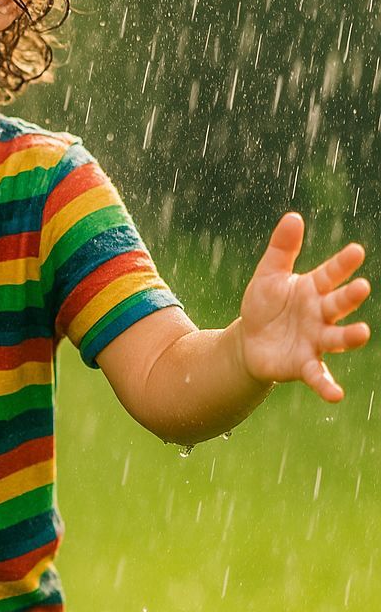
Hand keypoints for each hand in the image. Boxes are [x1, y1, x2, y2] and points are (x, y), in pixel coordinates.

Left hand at [239, 212, 370, 401]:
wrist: (250, 340)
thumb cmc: (265, 304)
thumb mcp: (268, 274)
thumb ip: (282, 249)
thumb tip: (294, 216)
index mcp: (313, 290)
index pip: (330, 274)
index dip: (342, 264)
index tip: (355, 250)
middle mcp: (320, 315)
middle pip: (338, 305)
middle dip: (349, 297)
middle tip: (360, 287)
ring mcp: (315, 340)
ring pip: (337, 338)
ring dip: (350, 336)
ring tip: (362, 333)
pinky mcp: (305, 364)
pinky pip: (319, 375)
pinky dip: (327, 385)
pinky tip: (336, 395)